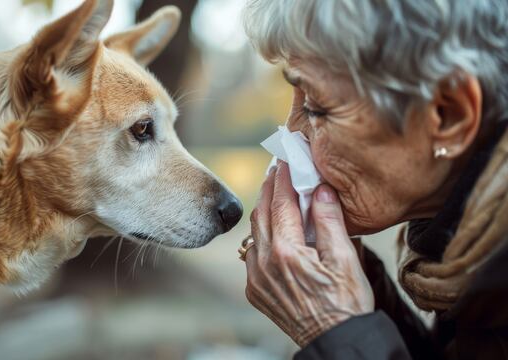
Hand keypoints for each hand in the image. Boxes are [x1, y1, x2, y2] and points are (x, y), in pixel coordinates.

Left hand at [245, 161, 373, 345]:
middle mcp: (264, 262)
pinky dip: (261, 235)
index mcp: (286, 251)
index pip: (281, 203)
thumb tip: (320, 189)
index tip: (285, 159)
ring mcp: (256, 277)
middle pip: (261, 213)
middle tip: (276, 169)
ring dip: (263, 211)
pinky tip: (273, 229)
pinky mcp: (254, 289)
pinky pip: (252, 253)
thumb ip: (329, 221)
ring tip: (275, 195)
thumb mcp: (344, 259)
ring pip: (253, 232)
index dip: (283, 178)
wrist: (334, 340)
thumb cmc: (346, 303)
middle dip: (269, 189)